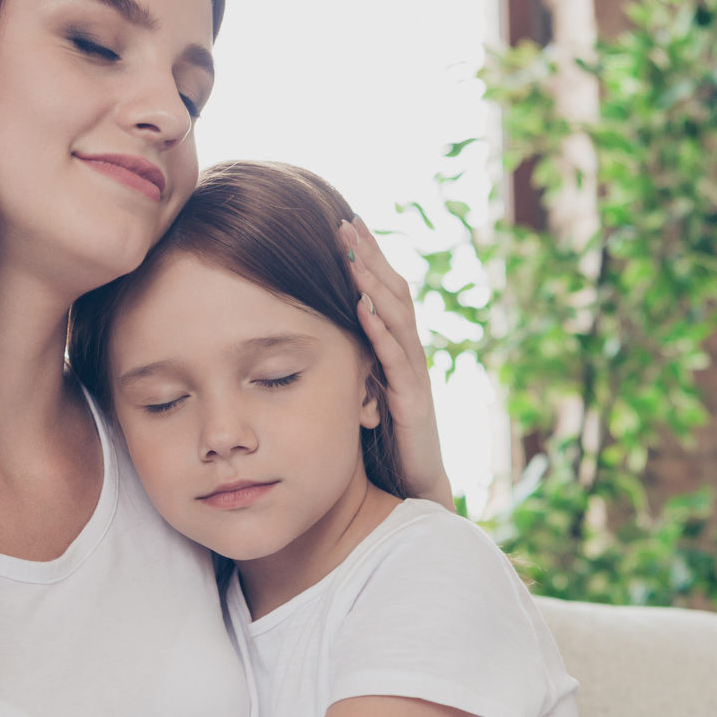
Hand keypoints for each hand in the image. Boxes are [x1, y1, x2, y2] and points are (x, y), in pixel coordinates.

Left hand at [341, 216, 453, 511]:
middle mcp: (407, 358)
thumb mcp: (353, 396)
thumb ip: (343, 365)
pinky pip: (397, 360)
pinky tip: (363, 306)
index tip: (342, 225)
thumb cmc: (378, 448)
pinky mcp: (415, 404)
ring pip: (399, 320)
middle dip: (370, 258)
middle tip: (347, 222)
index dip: (365, 260)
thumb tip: (302, 338)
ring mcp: (414, 379)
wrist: (411, 493)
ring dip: (375, 284)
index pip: (380, 294)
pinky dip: (381, 330)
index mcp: (393, 353)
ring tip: (354, 253)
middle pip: (393, 295)